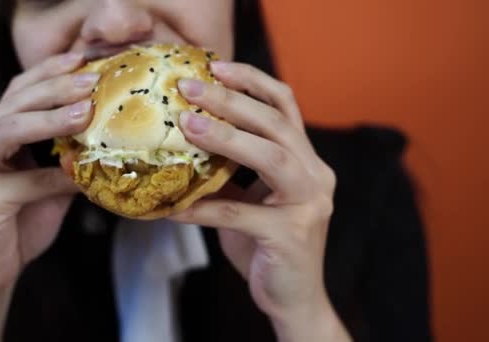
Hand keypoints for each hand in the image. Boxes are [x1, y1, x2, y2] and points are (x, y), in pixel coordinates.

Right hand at [0, 52, 97, 341]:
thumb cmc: (20, 224)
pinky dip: (54, 176)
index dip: (49, 73)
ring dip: (49, 116)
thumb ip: (67, 160)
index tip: (84, 59)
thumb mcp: (49, 185)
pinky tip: (79, 174)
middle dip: (54, 86)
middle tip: (91, 78)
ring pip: (8, 128)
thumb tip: (108, 141)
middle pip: (14, 102)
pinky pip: (23, 179)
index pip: (20, 93)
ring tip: (85, 108)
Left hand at [170, 62, 350, 340]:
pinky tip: (172, 208)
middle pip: (276, 123)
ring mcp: (309, 204)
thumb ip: (233, 170)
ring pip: (271, 157)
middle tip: (190, 88)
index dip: (253, 81)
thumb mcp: (252, 199)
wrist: (293, 298)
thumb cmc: (267, 245)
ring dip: (226, 137)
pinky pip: (239, 215)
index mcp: (307, 160)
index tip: (215, 66)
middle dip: (232, 100)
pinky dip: (203, 208)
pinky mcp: (291, 236)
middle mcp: (315, 175)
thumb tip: (185, 141)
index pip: (285, 106)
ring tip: (187, 125)